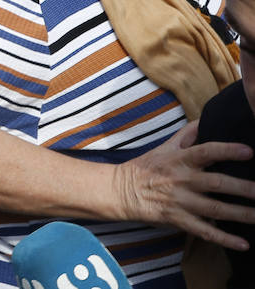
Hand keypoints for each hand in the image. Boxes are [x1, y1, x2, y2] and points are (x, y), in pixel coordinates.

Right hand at [113, 122, 254, 249]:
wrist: (122, 191)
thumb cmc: (146, 167)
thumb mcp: (164, 147)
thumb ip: (186, 135)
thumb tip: (205, 120)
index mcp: (180, 160)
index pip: (206, 151)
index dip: (227, 150)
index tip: (249, 151)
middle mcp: (182, 180)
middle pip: (217, 183)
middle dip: (243, 188)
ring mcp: (181, 202)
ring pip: (215, 209)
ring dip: (241, 214)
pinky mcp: (178, 220)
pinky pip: (204, 231)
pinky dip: (224, 239)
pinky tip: (243, 244)